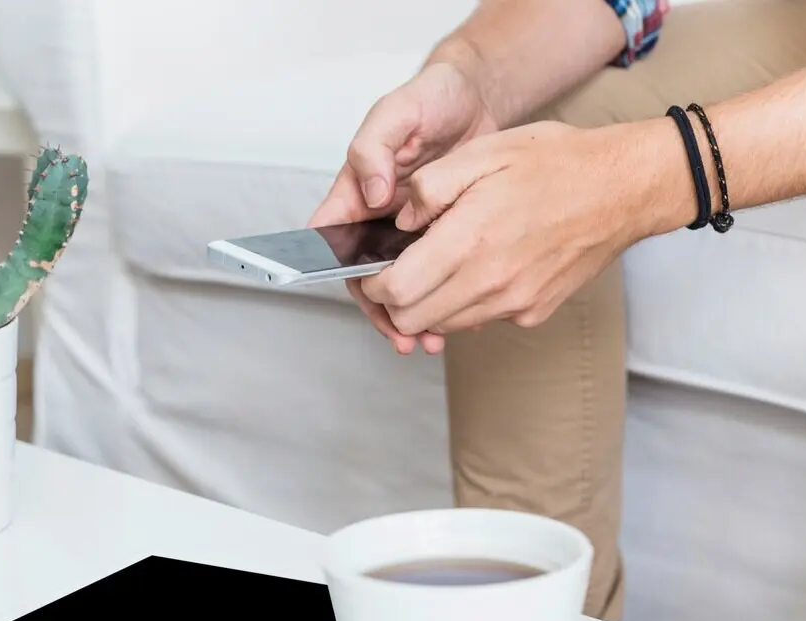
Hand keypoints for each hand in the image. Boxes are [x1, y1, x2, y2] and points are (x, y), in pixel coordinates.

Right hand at [308, 62, 497, 354]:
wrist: (476, 96)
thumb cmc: (430, 98)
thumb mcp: (397, 112)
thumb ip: (373, 148)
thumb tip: (371, 194)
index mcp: (354, 192)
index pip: (328, 241)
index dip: (332, 274)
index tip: (356, 298)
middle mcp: (376, 217)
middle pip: (364, 276)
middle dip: (383, 310)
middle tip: (402, 336)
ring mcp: (406, 230)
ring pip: (400, 283)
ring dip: (412, 313)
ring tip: (428, 339)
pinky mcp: (439, 234)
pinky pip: (433, 273)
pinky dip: (442, 296)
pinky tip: (458, 315)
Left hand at [360, 119, 669, 337]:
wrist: (624, 187)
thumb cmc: (558, 163)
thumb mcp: (483, 152)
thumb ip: (430, 188)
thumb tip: (399, 222)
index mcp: (470, 240)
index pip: (397, 291)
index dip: (374, 283)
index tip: (374, 268)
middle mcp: (490, 282)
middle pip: (413, 319)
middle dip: (395, 300)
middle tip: (398, 270)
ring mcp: (514, 303)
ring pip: (443, 325)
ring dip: (429, 304)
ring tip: (439, 265)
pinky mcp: (532, 312)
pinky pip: (480, 319)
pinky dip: (466, 302)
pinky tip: (479, 268)